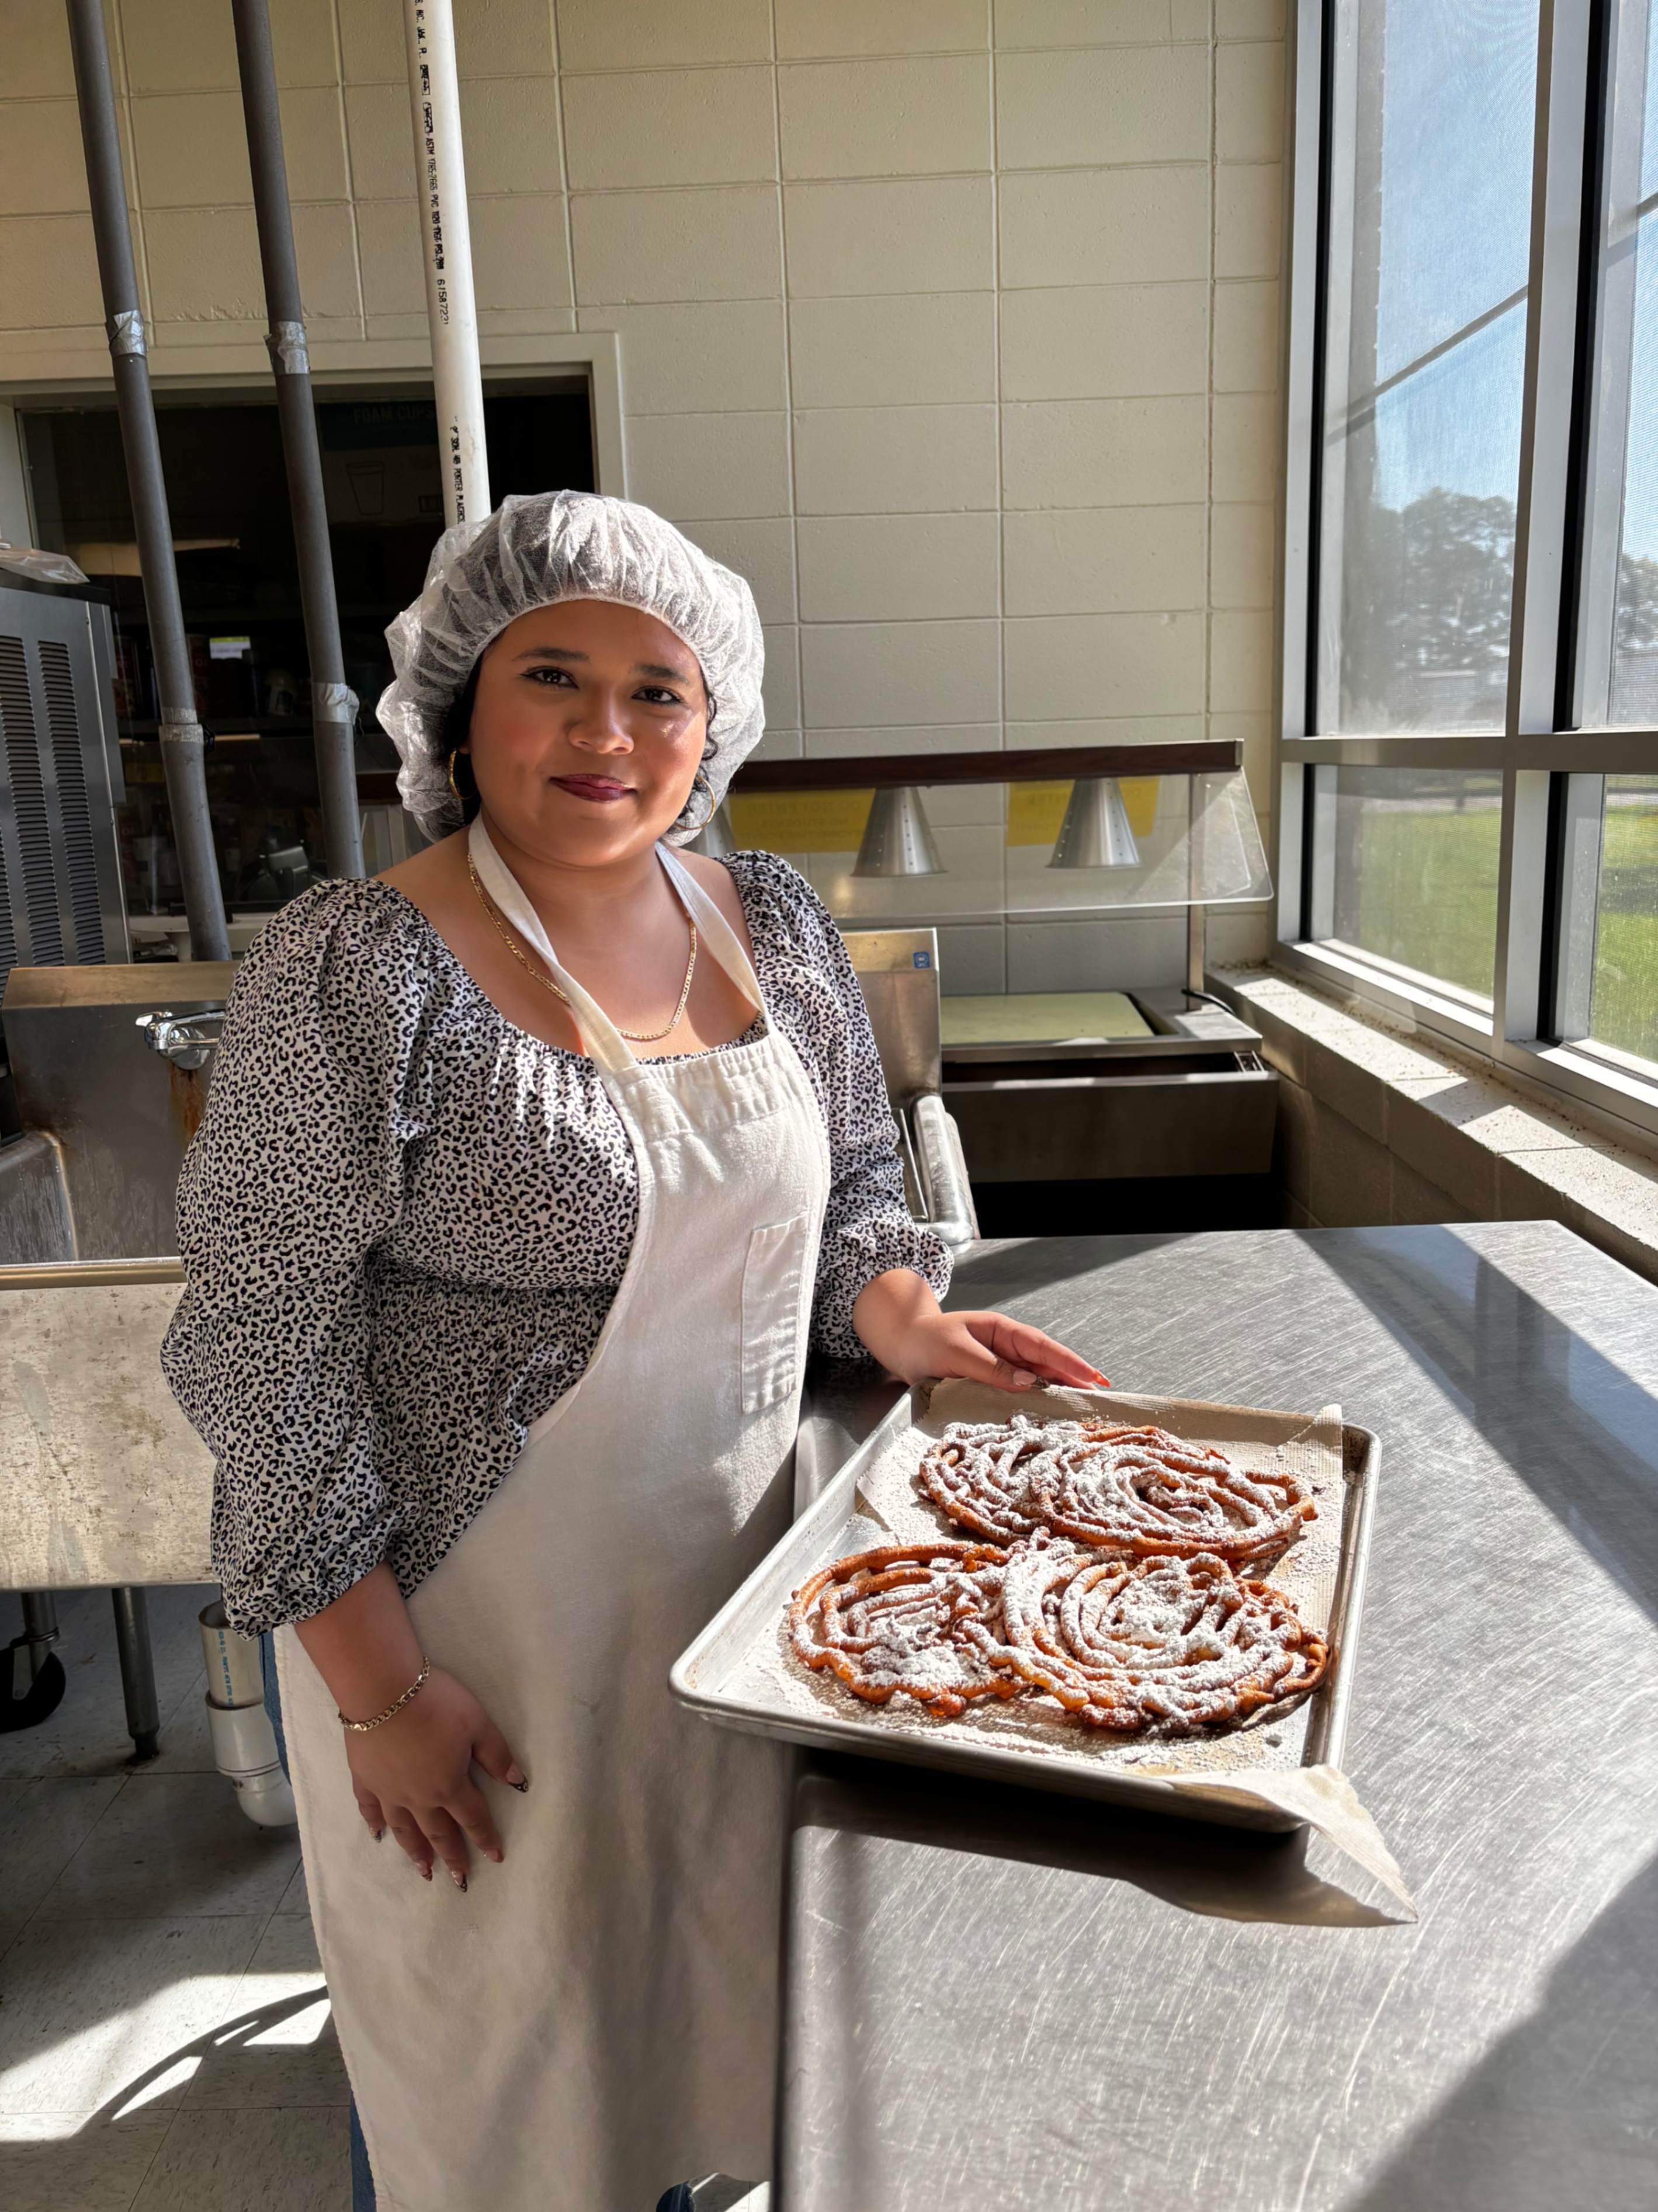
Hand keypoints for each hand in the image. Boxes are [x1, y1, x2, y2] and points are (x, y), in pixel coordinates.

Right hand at [344, 1665, 525, 1890]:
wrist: (383, 1691)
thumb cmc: (436, 1704)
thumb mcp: (477, 1723)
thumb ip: (496, 1755)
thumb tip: (517, 1782)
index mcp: (449, 1786)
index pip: (473, 1818)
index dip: (486, 1838)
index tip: (496, 1858)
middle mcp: (418, 1797)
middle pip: (438, 1832)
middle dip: (452, 1856)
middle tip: (459, 1881)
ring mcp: (388, 1791)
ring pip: (404, 1830)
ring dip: (415, 1852)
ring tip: (424, 1871)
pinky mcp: (364, 1779)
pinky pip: (369, 1809)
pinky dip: (374, 1824)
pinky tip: (377, 1836)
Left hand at [851, 1269, 1107, 1392]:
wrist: (900, 1345)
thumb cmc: (924, 1342)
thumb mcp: (955, 1352)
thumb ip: (991, 1368)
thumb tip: (1030, 1383)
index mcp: (1001, 1330)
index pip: (1041, 1346)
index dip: (1069, 1362)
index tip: (1093, 1376)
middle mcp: (1005, 1346)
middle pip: (1046, 1362)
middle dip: (1074, 1377)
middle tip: (1102, 1395)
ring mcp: (1000, 1363)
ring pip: (1037, 1377)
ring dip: (1059, 1390)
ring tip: (1085, 1405)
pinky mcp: (991, 1380)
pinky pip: (1020, 1389)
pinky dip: (1037, 1399)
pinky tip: (1050, 1411)